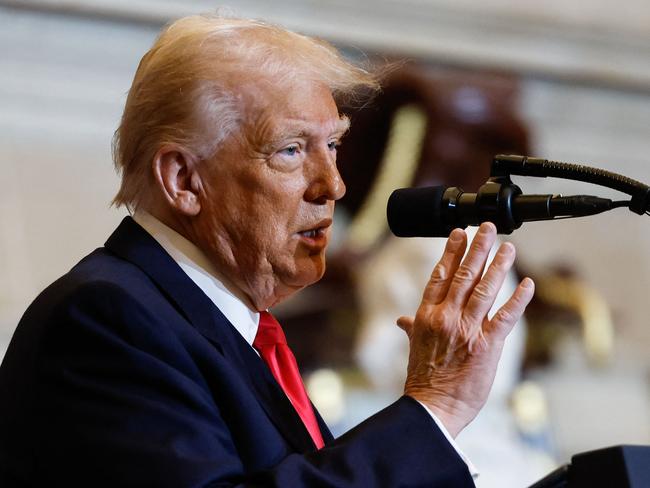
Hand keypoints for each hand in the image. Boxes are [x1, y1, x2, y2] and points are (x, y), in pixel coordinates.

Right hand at [399, 222, 533, 437]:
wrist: (432, 407)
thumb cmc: (423, 379)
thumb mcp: (414, 348)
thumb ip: (412, 328)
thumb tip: (401, 321)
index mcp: (426, 315)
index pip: (440, 275)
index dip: (452, 251)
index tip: (460, 233)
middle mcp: (446, 317)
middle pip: (464, 274)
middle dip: (478, 248)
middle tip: (488, 228)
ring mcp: (467, 329)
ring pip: (486, 289)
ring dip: (499, 265)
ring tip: (508, 246)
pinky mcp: (487, 345)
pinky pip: (506, 316)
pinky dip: (518, 298)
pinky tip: (527, 283)